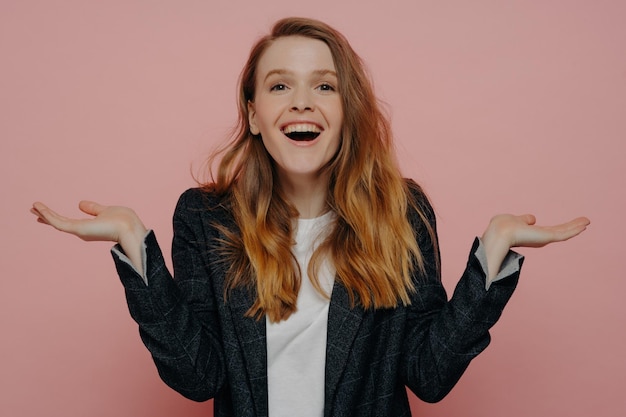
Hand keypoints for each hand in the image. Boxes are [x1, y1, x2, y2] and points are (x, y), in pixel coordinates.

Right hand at [31, 201, 147, 273]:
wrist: (130, 228)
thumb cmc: (123, 221)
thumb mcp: (105, 211)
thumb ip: (93, 209)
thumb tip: (80, 203)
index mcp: (88, 227)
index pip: (68, 221)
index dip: (55, 216)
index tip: (44, 211)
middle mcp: (82, 230)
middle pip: (60, 223)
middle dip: (46, 216)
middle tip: (33, 210)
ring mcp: (79, 231)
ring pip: (57, 222)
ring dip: (44, 214)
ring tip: (33, 207)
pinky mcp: (78, 230)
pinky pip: (59, 222)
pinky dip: (48, 215)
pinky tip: (39, 208)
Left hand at [481, 214, 589, 280]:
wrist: (500, 232)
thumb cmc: (502, 226)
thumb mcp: (516, 220)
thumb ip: (524, 220)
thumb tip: (532, 219)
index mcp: (532, 234)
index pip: (550, 230)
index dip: (560, 227)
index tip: (571, 223)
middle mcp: (539, 238)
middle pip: (560, 231)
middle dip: (573, 226)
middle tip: (585, 221)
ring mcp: (544, 238)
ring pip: (564, 232)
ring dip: (576, 226)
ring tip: (587, 221)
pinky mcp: (547, 238)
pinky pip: (564, 233)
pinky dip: (574, 229)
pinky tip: (584, 225)